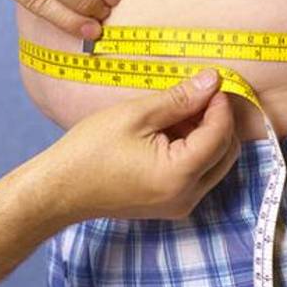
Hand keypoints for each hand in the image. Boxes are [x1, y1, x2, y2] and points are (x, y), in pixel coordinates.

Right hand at [35, 69, 240, 220]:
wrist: (61, 188)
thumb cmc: (90, 149)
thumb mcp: (136, 114)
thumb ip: (179, 99)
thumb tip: (212, 81)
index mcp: (179, 175)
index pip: (220, 135)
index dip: (220, 105)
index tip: (211, 82)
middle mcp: (187, 196)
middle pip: (225, 153)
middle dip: (218, 121)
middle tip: (199, 93)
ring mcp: (179, 205)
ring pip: (214, 164)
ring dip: (206, 135)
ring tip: (178, 111)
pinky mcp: (170, 205)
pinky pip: (197, 175)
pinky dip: (193, 151)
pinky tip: (169, 131)